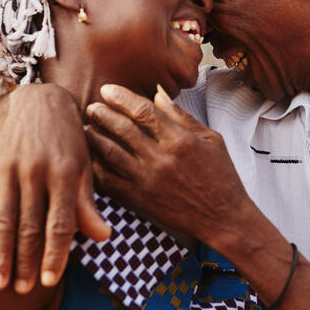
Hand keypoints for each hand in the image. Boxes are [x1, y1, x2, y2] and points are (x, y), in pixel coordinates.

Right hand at [0, 84, 109, 291]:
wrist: (41, 101)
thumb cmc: (70, 142)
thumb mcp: (84, 169)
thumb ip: (88, 205)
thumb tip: (103, 238)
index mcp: (64, 174)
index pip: (60, 223)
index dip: (55, 254)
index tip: (50, 282)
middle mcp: (35, 173)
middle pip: (29, 225)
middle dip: (25, 261)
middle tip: (20, 292)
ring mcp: (10, 171)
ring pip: (3, 219)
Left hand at [84, 84, 252, 247]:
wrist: (223, 219)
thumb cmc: (221, 177)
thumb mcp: (211, 140)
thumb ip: (182, 116)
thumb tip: (158, 93)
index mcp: (181, 140)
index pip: (144, 110)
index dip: (122, 97)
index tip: (108, 90)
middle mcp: (162, 158)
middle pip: (123, 128)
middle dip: (103, 114)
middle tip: (91, 107)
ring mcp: (148, 180)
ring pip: (111, 152)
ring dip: (94, 137)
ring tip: (86, 127)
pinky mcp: (140, 200)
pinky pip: (110, 181)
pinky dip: (96, 168)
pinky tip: (89, 158)